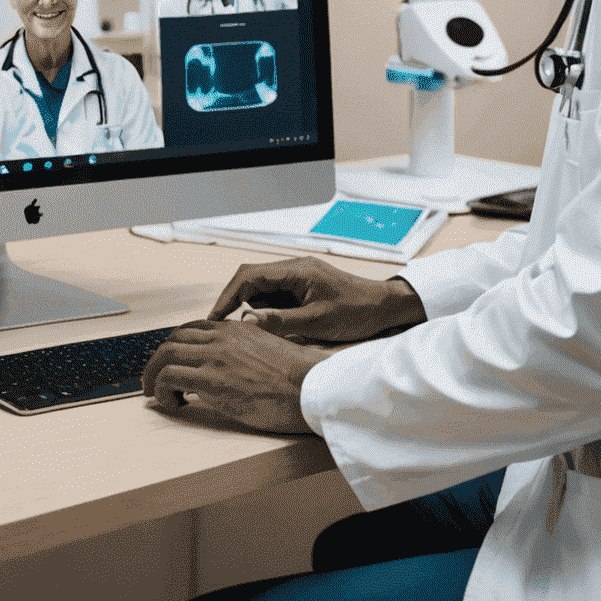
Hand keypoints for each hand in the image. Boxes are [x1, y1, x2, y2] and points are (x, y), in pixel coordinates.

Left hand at [141, 318, 331, 432]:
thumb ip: (249, 352)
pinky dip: (161, 390)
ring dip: (153, 375)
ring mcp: (215, 357)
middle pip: (173, 339)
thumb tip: (238, 366)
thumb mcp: (271, 353)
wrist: (311, 387)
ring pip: (165, 355)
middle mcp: (222, 338)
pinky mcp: (211, 381)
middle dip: (158, 359)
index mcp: (237, 330)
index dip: (177, 345)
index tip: (173, 360)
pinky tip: (172, 403)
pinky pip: (169, 378)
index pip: (194, 328)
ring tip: (155, 392)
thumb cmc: (300, 379)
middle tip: (154, 377)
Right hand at [206, 256, 426, 342]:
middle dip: (233, 301)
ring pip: (262, 288)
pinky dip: (266, 309)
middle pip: (251, 279)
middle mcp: (294, 269)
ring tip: (243, 332)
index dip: (227, 296)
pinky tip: (267, 327)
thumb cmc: (356, 312)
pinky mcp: (303, 287)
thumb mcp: (318, 322)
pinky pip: (275, 295)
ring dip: (251, 307)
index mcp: (296, 271)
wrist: (385, 307)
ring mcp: (298, 277)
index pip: (249, 277)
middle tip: (220, 326)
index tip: (214, 317)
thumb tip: (246, 322)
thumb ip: (281, 322)